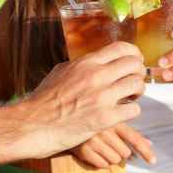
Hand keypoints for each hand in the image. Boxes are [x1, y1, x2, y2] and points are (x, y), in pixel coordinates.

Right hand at [19, 41, 145, 156]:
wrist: (34, 123)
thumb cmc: (44, 99)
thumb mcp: (61, 71)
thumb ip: (81, 65)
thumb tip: (94, 61)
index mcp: (86, 63)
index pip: (122, 48)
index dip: (134, 53)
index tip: (135, 61)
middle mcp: (96, 76)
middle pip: (134, 64)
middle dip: (138, 72)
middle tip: (133, 81)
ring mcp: (102, 97)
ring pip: (138, 85)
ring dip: (137, 92)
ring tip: (129, 98)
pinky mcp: (105, 118)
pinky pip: (134, 110)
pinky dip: (131, 111)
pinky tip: (121, 113)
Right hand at [71, 123, 154, 167]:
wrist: (61, 118)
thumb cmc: (90, 117)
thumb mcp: (109, 117)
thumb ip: (128, 130)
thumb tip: (149, 143)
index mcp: (112, 119)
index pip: (134, 138)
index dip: (145, 151)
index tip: (153, 161)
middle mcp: (104, 129)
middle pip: (125, 153)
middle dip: (121, 151)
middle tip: (110, 143)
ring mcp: (93, 141)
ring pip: (114, 161)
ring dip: (111, 157)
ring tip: (101, 146)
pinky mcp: (83, 151)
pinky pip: (102, 165)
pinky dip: (101, 162)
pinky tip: (94, 152)